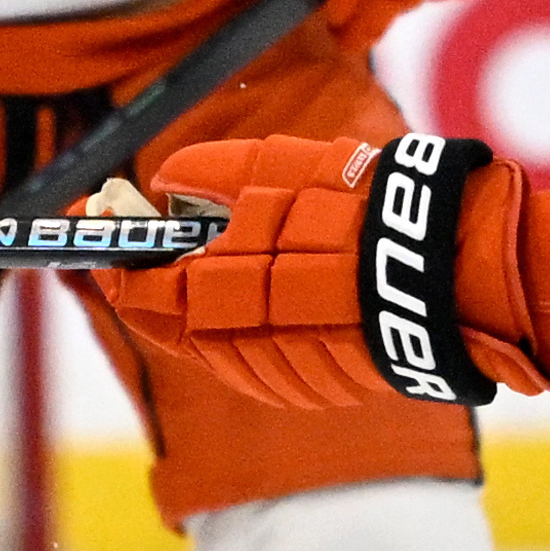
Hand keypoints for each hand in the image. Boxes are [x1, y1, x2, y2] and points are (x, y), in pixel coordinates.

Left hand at [96, 129, 541, 407]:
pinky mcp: (320, 385)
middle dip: (159, 286)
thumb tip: (161, 184)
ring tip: (218, 267)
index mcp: (215, 290)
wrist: (448, 270)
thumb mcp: (280, 165)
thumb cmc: (360, 207)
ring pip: (218, 346)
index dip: (118, 260)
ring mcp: (280, 370)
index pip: (140, 287)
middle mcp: (238, 343)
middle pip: (174, 322)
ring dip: (207, 310)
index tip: (101, 233)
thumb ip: (209, 173)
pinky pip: (266, 361)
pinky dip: (253, 333)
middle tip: (152, 250)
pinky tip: (270, 300)